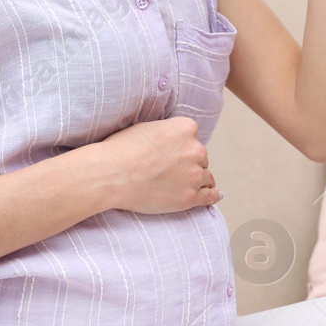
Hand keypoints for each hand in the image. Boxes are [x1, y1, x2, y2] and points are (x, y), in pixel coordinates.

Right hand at [92, 117, 221, 214]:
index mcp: (186, 128)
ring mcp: (195, 174)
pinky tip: (213, 196)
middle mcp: (196, 149)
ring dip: (196, 181)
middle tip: (168, 173)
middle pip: (200, 158)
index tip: (170, 157)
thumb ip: (169, 133)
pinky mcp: (190, 197)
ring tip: (179, 186)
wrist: (111, 174)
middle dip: (188, 165)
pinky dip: (212, 196)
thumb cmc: (122, 150)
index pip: (193, 139)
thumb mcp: (148, 128)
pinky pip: (211, 196)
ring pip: (206, 177)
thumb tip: (177, 140)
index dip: (181, 149)